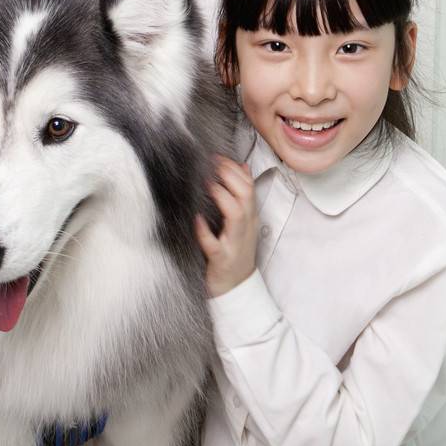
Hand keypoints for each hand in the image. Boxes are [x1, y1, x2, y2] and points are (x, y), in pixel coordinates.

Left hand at [196, 156, 258, 297]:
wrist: (237, 288)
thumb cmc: (236, 252)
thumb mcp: (244, 222)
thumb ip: (243, 196)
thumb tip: (243, 167)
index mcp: (250, 217)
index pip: (248, 186)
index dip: (234, 169)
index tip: (217, 157)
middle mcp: (245, 228)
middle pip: (245, 195)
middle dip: (230, 176)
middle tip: (212, 163)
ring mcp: (235, 244)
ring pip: (236, 215)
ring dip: (222, 196)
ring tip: (208, 184)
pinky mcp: (222, 260)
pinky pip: (214, 245)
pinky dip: (205, 232)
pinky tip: (196, 219)